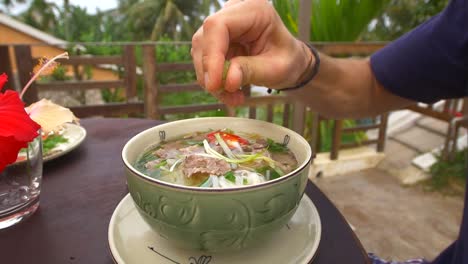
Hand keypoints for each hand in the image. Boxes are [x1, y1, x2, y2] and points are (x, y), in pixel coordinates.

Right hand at [191, 0, 309, 105]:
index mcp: (253, 10)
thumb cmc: (288, 60)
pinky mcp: (216, 41)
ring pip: (201, 53)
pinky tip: (230, 92)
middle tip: (228, 96)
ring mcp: (222, 26)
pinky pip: (205, 62)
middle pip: (204, 39)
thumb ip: (251, 71)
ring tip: (234, 97)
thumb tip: (227, 81)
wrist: (288, 61)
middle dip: (210, 72)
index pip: (218, 26)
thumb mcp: (276, 68)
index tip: (215, 84)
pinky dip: (214, 81)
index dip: (212, 55)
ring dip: (212, 80)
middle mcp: (233, 12)